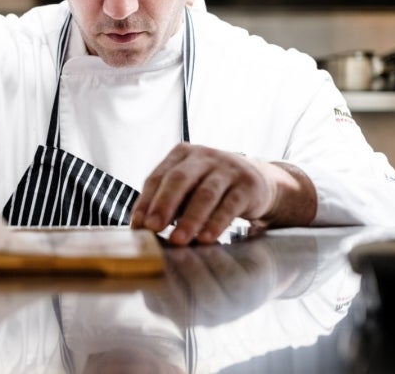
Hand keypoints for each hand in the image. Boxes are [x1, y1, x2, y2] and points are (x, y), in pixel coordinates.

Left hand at [131, 143, 315, 245]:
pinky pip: (229, 205)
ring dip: (190, 219)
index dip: (145, 201)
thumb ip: (168, 202)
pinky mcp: (247, 184)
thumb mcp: (188, 187)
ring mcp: (227, 168)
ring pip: (204, 193)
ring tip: (178, 240)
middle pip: (179, 179)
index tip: (138, 225)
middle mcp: (203, 156)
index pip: (157, 177)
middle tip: (153, 228)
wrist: (256, 179)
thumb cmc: (210, 186)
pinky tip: (206, 238)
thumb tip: (143, 228)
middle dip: (164, 205)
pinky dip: (216, 223)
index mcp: (181, 154)